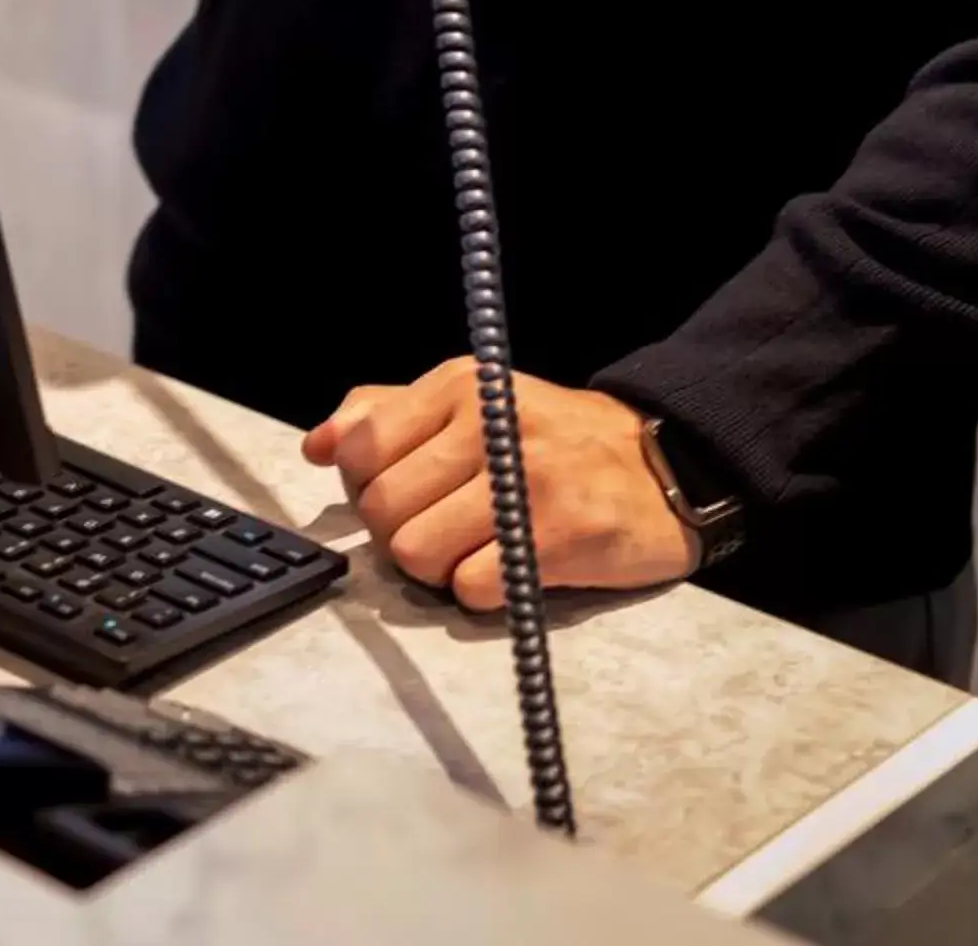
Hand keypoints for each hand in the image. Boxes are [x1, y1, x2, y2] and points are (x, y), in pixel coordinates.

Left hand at [302, 358, 695, 610]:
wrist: (659, 464)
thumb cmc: (549, 438)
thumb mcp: (469, 402)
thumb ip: (387, 415)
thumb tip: (318, 446)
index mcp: (459, 385)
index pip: (360, 449)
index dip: (367, 485)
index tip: (404, 490)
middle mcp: (488, 425)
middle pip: (381, 511)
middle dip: (401, 532)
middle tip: (444, 525)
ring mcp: (523, 481)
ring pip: (416, 553)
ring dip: (437, 567)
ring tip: (474, 548)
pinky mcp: (556, 538)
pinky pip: (469, 590)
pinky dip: (480, 591)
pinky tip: (507, 567)